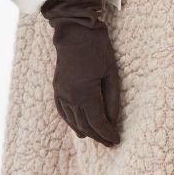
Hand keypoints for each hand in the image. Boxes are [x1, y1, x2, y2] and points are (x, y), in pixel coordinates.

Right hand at [40, 0, 120, 145]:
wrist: (75, 32)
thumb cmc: (97, 49)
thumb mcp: (112, 73)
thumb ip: (112, 100)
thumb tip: (113, 120)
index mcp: (85, 93)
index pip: (97, 122)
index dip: (107, 133)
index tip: (116, 140)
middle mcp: (70, 97)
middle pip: (85, 125)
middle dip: (98, 136)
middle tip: (109, 143)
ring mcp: (61, 93)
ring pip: (73, 121)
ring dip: (85, 131)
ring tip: (97, 138)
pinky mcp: (57, 88)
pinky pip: (63, 111)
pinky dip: (71, 122)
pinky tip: (78, 127)